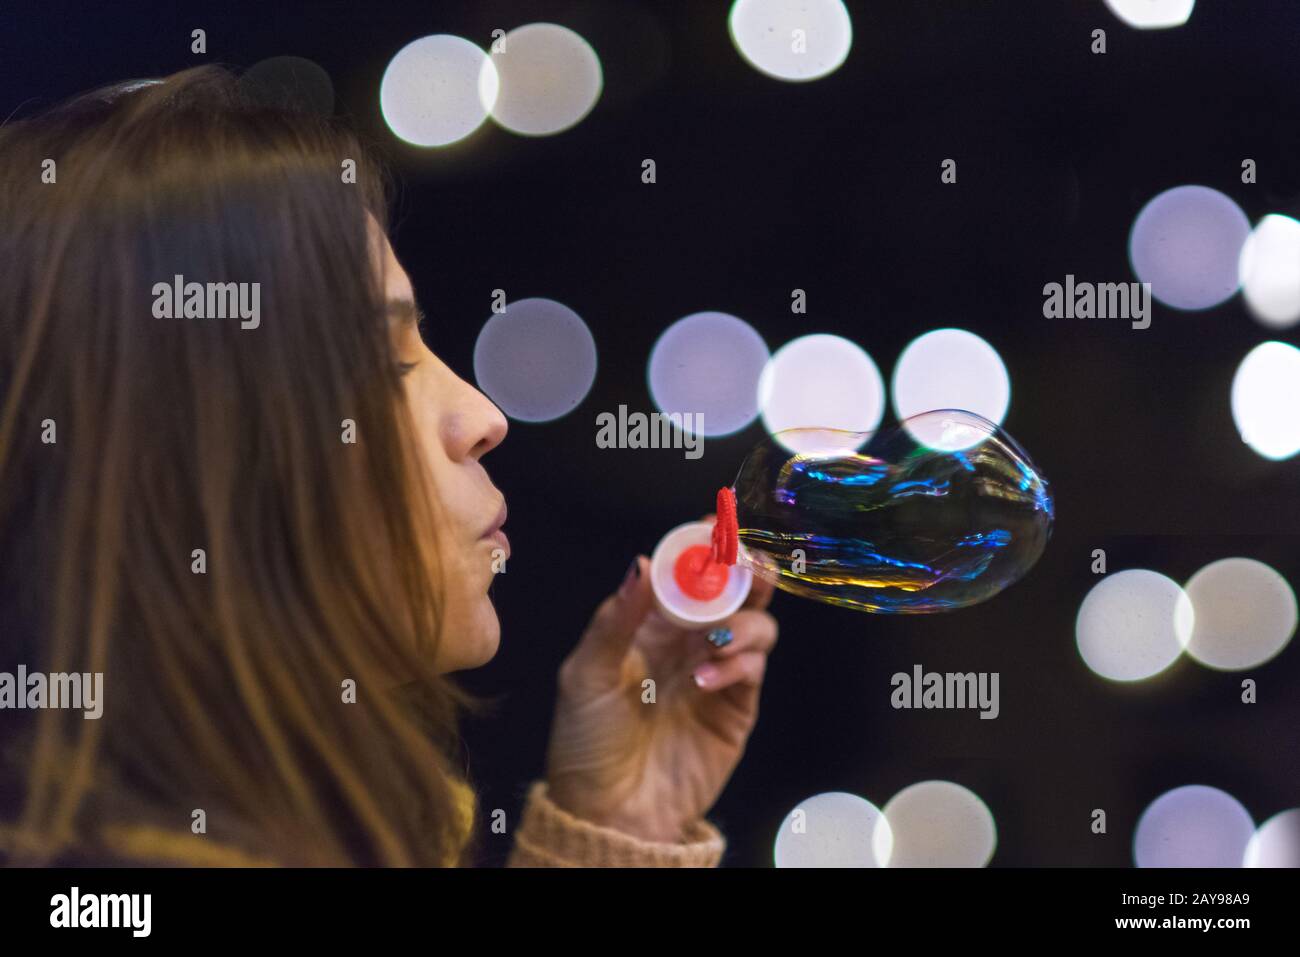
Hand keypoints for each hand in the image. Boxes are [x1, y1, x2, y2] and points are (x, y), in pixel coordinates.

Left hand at [543, 551, 777, 842]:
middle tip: (746, 562)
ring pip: (755, 622)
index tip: (714, 525)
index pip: (683, 572)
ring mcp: (716, 672)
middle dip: (745, 569)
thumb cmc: (586, 742)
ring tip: (713, 641)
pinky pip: (754, 667)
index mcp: (647, 625)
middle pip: (732, 589)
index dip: (701, 546)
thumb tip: (640, 562)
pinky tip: (706, 679)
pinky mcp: (738, 707)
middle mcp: (686, 641)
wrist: (610, 812)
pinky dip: (738, 663)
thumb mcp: (584, 674)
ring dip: (741, 620)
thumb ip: (616, 619)